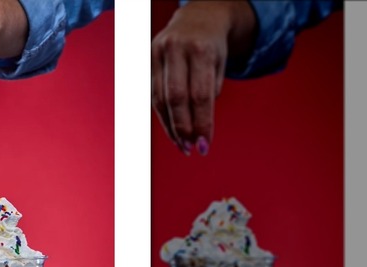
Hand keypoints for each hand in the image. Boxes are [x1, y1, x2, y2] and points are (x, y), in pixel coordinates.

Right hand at [152, 0, 255, 155]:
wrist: (197, 18)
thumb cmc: (212, 46)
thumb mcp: (219, 65)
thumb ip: (209, 92)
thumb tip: (199, 129)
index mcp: (200, 49)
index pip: (200, 95)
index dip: (202, 123)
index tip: (205, 144)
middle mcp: (176, 49)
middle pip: (176, 98)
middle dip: (183, 127)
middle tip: (190, 148)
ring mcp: (157, 53)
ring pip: (160, 99)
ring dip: (171, 126)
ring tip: (182, 145)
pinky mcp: (147, 60)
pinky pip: (153, 95)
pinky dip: (163, 116)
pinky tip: (172, 130)